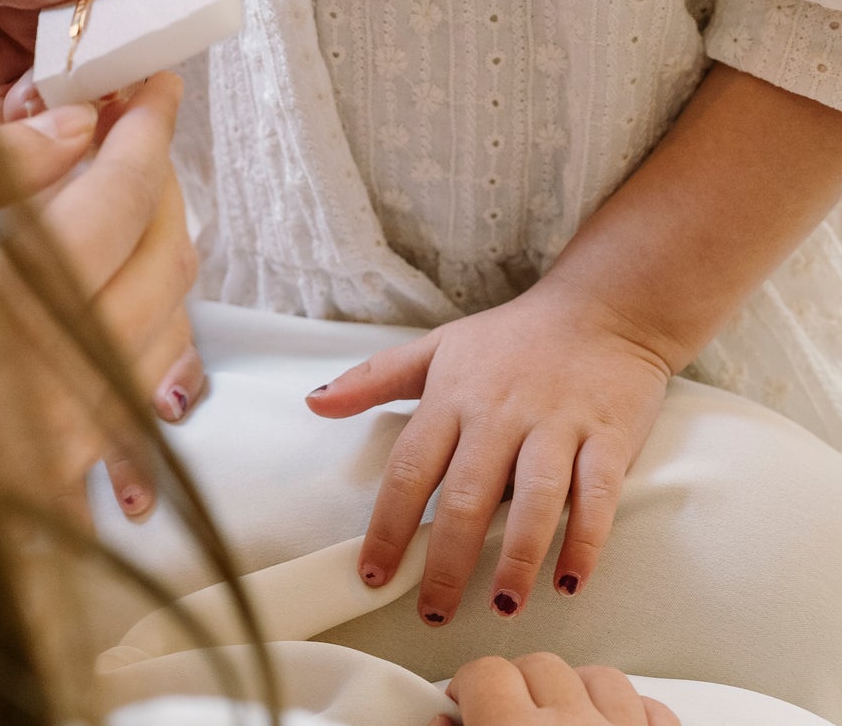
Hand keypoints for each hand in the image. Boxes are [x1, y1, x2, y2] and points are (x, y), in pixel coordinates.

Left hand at [0, 0, 109, 103]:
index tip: (90, 31)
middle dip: (72, 46)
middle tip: (51, 85)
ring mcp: (19, 7)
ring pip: (68, 52)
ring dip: (53, 88)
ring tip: (16, 106)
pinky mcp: (5, 63)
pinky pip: (38, 94)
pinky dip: (27, 114)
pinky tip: (2, 118)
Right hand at [0, 74, 204, 515]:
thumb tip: (74, 128)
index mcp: (17, 306)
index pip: (125, 194)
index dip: (145, 127)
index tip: (151, 81)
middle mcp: (62, 379)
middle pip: (166, 258)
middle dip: (161, 180)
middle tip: (132, 127)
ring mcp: (65, 442)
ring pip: (166, 328)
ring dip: (159, 250)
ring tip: (124, 195)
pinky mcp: (52, 481)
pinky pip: (136, 388)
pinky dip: (143, 322)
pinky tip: (106, 289)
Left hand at [307, 275, 670, 622]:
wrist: (602, 309)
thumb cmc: (512, 338)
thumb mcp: (437, 348)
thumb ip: (374, 378)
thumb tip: (314, 403)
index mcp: (453, 395)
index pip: (410, 467)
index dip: (387, 525)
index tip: (372, 575)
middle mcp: (501, 413)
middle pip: (467, 494)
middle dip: (446, 560)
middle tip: (433, 613)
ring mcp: (557, 425)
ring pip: (535, 499)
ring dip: (517, 557)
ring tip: (500, 606)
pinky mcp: (608, 437)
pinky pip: (597, 495)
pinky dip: (585, 540)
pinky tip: (569, 581)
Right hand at [435, 656, 678, 725]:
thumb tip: (438, 723)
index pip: (485, 672)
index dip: (469, 685)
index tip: (462, 703)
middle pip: (539, 664)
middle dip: (519, 686)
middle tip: (506, 717)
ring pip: (599, 676)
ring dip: (576, 692)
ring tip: (560, 722)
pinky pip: (653, 710)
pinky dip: (631, 715)